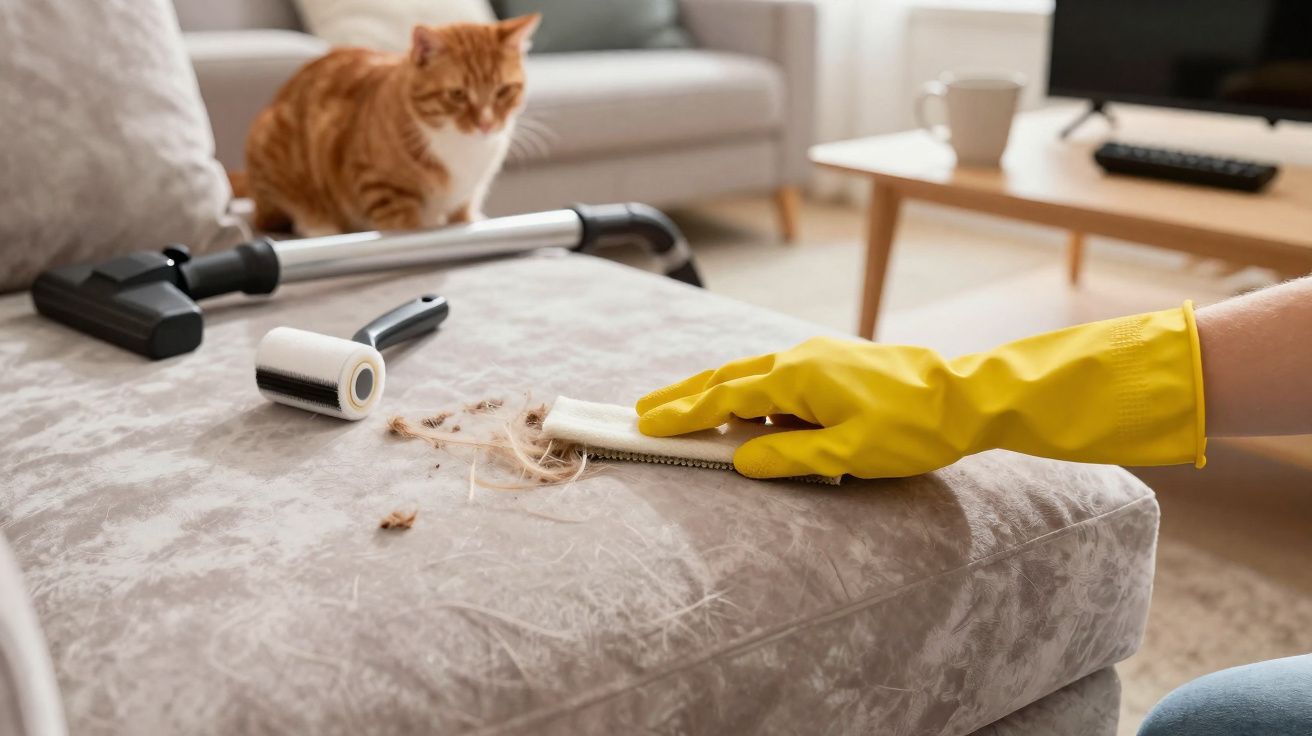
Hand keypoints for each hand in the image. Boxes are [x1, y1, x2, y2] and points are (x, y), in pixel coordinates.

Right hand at [637, 306, 1205, 479]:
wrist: (968, 397)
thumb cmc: (913, 428)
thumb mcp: (847, 454)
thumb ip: (788, 458)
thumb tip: (740, 460)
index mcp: (797, 377)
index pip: (725, 399)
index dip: (682, 414)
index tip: (644, 423)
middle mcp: (800, 358)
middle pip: (727, 377)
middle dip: (683, 394)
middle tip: (642, 408)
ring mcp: (818, 356)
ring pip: (752, 375)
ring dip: (715, 394)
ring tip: (684, 413)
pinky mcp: (835, 363)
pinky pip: (778, 379)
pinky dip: (751, 395)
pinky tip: (751, 418)